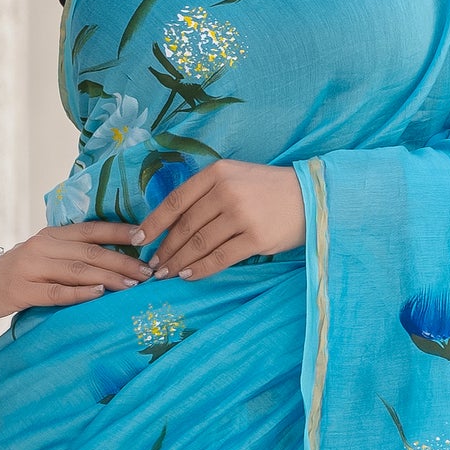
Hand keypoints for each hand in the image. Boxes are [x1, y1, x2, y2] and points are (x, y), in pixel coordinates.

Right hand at [0, 221, 147, 327]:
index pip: (90, 229)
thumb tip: (117, 262)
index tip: (146, 237)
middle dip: (123, 261)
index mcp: (49, 235)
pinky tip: (100, 294)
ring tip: (134, 285)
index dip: (119, 232)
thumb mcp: (41, 258)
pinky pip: (56, 292)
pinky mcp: (20, 291)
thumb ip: (70, 255)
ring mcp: (29, 268)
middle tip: (149, 272)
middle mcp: (40, 246)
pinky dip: (80, 293)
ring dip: (110, 277)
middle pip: (89, 251)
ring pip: (77, 270)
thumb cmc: (15, 277)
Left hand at [139, 159, 304, 280]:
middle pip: (185, 226)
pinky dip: (201, 269)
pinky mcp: (256, 238)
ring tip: (166, 274)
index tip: (138, 239)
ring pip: (200, 244)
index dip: (153, 223)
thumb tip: (171, 225)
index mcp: (217, 173)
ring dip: (179, 262)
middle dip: (165, 249)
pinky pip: (220, 258)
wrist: (311, 197)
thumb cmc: (268, 190)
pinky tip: (189, 275)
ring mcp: (241, 215)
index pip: (176, 201)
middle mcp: (227, 191)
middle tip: (153, 266)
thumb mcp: (235, 178)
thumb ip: (205, 194)